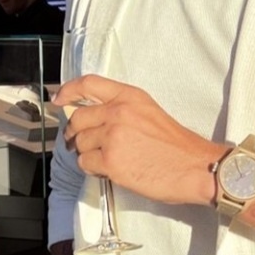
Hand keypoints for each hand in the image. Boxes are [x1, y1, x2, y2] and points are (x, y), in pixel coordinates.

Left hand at [54, 74, 222, 205]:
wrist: (196, 167)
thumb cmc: (177, 147)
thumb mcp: (149, 113)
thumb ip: (121, 110)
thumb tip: (92, 120)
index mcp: (130, 97)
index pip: (89, 84)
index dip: (68, 90)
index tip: (58, 99)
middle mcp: (118, 112)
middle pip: (77, 119)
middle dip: (75, 134)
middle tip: (80, 144)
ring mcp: (112, 136)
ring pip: (80, 144)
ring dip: (88, 154)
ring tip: (107, 160)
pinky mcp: (110, 160)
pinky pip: (85, 164)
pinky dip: (94, 170)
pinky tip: (111, 170)